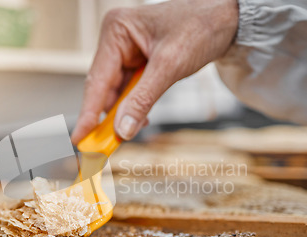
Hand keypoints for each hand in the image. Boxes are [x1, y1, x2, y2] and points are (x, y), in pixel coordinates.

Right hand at [71, 0, 237, 143]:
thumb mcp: (170, 66)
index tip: (79, 139)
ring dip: (123, 113)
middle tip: (103, 146)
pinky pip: (129, 90)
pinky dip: (134, 106)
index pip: (97, 80)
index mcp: (116, 31)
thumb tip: (122, 129)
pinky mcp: (138, 61)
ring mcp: (127, 51)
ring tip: (129, 130)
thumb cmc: (201, 27)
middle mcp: (117, 40)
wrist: (227, 19)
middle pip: (104, 88)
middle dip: (108, 116)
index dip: (88, 114)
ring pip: (116, 92)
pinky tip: (139, 117)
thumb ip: (143, 99)